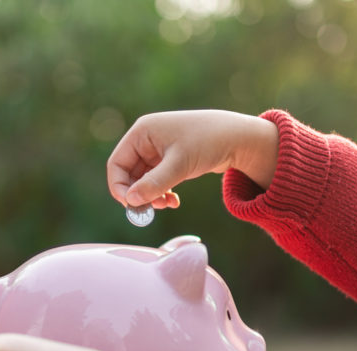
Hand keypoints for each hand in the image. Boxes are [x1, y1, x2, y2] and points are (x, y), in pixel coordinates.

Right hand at [106, 110, 278, 208]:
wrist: (238, 138)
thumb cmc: (208, 141)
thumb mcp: (180, 164)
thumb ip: (154, 184)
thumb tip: (131, 202)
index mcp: (142, 132)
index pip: (117, 163)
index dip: (119, 187)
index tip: (131, 206)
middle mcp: (147, 140)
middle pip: (128, 174)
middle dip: (139, 194)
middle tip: (151, 211)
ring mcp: (158, 151)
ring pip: (143, 180)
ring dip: (151, 196)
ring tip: (167, 204)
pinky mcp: (170, 160)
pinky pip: (156, 181)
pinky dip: (162, 193)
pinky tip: (174, 201)